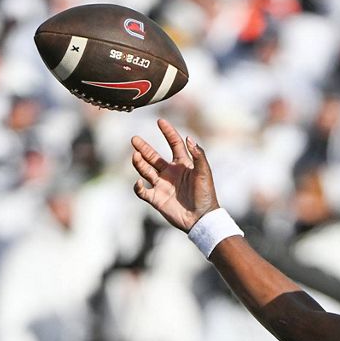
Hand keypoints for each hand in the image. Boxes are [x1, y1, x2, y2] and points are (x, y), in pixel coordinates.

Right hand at [131, 118, 219, 232]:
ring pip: (145, 170)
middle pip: (153, 156)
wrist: (201, 218)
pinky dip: (138, 187)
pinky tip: (139, 182)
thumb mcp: (205, 172)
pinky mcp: (156, 199)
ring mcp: (162, 185)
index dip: (168, 132)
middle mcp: (170, 173)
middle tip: (134, 139)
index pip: (174, 144)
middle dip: (144, 147)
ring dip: (139, 163)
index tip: (160, 121)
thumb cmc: (205, 194)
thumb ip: (198, 155)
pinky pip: (142, 192)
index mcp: (183, 164)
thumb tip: (189, 138)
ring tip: (135, 155)